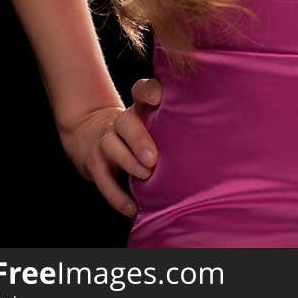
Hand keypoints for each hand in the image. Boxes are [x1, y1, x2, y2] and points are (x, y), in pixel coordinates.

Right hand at [57, 77, 163, 217]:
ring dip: (128, 162)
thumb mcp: (148, 121)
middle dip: (139, 139)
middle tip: (153, 158)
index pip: (141, 90)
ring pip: (111, 147)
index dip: (148, 92)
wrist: (89, 135)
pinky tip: (132, 208)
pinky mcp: (94, 163)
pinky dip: (117, 196)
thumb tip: (208, 139)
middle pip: (126, 122)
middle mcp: (120, 122)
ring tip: (145, 176)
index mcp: (137, 108)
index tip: (158, 98)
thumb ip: (170, 124)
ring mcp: (105, 141)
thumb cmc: (134, 132)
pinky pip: (103, 180)